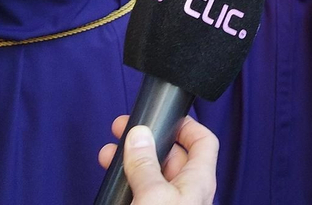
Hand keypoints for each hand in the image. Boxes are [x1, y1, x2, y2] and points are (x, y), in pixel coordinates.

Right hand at [98, 115, 218, 204]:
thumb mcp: (153, 194)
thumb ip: (145, 164)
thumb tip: (139, 135)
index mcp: (199, 180)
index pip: (203, 140)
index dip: (186, 124)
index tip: (164, 114)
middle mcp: (188, 191)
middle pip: (172, 154)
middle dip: (146, 140)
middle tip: (122, 130)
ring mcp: (172, 203)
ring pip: (153, 173)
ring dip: (131, 160)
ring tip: (108, 155)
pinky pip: (143, 191)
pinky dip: (128, 181)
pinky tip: (113, 180)